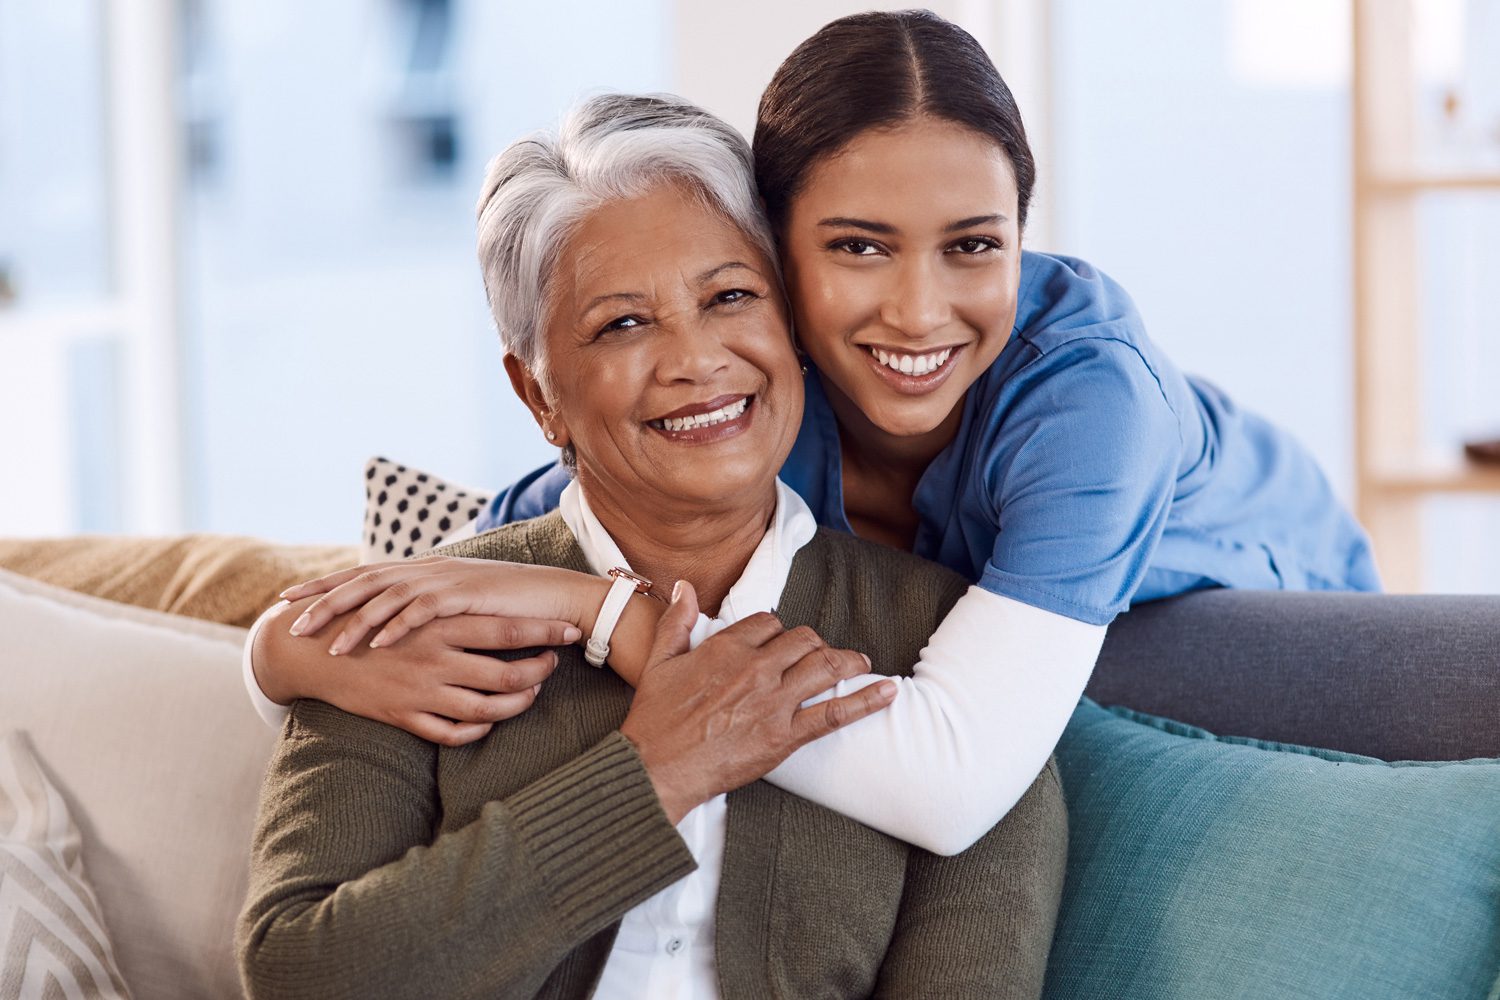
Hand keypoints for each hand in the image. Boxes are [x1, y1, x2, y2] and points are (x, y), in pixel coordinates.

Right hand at [254, 600, 573, 745]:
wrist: (316, 649)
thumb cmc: (372, 619)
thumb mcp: (411, 600)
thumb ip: (450, 598)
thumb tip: (489, 586)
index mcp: (440, 623)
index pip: (507, 628)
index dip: (546, 632)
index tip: (573, 631)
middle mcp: (436, 658)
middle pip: (507, 674)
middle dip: (540, 673)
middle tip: (554, 666)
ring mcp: (421, 691)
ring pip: (487, 711)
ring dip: (517, 705)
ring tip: (529, 694)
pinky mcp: (404, 716)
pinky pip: (452, 734)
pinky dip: (478, 731)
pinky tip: (489, 722)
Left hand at [277, 557, 589, 655]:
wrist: (549, 596)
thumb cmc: (506, 605)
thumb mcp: (457, 603)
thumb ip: (426, 605)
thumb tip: (396, 618)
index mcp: (420, 570)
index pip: (361, 574)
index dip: (324, 586)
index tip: (290, 600)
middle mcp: (425, 570)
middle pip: (362, 581)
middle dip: (323, 602)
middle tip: (290, 621)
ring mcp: (442, 580)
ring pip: (385, 597)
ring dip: (354, 621)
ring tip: (327, 646)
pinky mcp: (461, 595)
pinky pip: (420, 611)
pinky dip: (396, 626)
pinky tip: (375, 646)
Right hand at [619, 582, 895, 822]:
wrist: (656, 767)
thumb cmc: (654, 719)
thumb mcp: (658, 661)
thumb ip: (676, 621)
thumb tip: (685, 587)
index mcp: (726, 647)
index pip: (769, 622)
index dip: (777, 630)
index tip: (780, 642)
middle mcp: (756, 668)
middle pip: (803, 640)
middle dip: (815, 644)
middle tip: (822, 655)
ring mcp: (774, 701)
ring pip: (825, 667)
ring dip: (849, 662)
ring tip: (863, 664)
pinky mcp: (786, 735)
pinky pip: (835, 713)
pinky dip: (866, 700)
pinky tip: (888, 692)